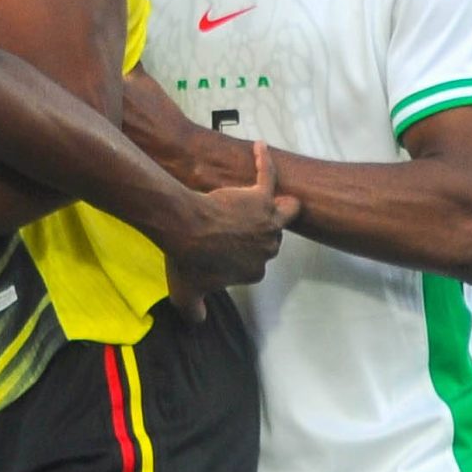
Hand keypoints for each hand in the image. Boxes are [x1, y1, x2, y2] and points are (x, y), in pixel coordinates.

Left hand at [158, 141, 303, 317]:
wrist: (184, 228)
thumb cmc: (186, 260)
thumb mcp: (188, 293)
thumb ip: (195, 311)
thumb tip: (197, 323)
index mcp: (254, 270)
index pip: (255, 265)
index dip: (242, 259)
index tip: (225, 254)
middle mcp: (268, 247)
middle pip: (272, 238)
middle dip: (260, 233)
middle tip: (240, 226)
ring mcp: (267, 220)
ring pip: (286, 210)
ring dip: (282, 205)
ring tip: (272, 197)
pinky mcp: (259, 196)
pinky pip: (268, 174)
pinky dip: (265, 160)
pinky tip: (260, 148)